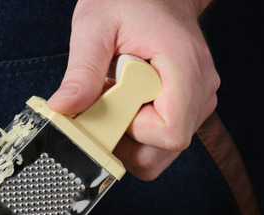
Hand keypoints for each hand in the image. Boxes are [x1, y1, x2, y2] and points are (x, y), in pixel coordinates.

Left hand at [47, 0, 218, 180]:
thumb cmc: (130, 0)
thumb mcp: (95, 27)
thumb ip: (82, 71)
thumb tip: (63, 107)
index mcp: (184, 67)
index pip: (170, 132)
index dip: (134, 130)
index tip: (113, 103)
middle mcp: (200, 89)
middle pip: (165, 150)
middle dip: (127, 139)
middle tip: (107, 103)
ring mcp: (198, 100)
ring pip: (163, 151)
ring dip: (131, 135)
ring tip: (117, 97)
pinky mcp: (189, 106)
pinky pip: (162, 139)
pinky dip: (138, 131)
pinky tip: (126, 101)